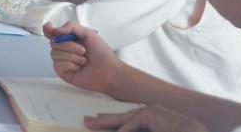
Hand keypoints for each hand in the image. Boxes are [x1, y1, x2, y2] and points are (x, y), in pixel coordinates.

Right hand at [44, 22, 123, 97]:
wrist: (109, 71)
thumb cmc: (102, 54)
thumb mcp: (88, 33)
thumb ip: (71, 26)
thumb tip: (55, 30)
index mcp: (69, 39)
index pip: (52, 33)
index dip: (48, 30)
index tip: (51, 29)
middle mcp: (64, 49)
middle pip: (53, 42)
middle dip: (69, 45)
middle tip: (83, 50)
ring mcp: (62, 61)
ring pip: (55, 54)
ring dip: (72, 56)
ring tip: (83, 60)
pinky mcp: (63, 72)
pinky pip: (58, 65)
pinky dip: (70, 64)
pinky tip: (79, 67)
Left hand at [85, 105, 206, 131]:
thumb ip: (133, 131)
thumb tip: (117, 131)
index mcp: (153, 123)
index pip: (128, 124)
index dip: (112, 125)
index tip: (97, 124)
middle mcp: (152, 115)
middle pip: (123, 119)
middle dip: (104, 122)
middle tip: (86, 122)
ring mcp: (154, 112)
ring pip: (126, 121)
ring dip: (108, 125)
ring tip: (90, 125)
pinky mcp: (153, 112)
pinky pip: (134, 123)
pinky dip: (125, 130)